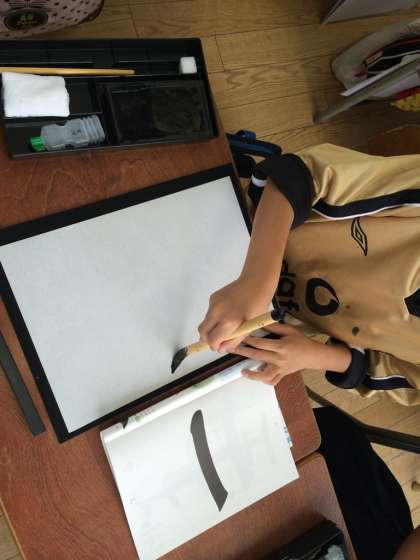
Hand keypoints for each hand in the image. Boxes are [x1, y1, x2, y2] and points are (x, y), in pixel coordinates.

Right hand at [198, 276, 272, 352]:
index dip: (215, 346)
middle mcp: (217, 312)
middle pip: (202, 332)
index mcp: (229, 321)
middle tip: (218, 340)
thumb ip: (234, 340)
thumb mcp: (250, 327)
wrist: (256, 282)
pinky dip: (214, 317)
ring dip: (211, 328)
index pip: (212, 340)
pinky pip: (209, 313)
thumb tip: (221, 348)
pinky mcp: (213, 297)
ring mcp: (213, 304)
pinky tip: (227, 312)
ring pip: (205, 322)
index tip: (220, 346)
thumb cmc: (258, 305)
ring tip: (226, 324)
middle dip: (207, 339)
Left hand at [234, 323, 350, 384]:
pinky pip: (272, 381)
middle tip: (231, 349)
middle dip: (243, 352)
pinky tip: (255, 376)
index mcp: (281, 346)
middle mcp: (280, 359)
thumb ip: (274, 326)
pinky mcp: (282, 375)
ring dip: (252, 374)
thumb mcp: (289, 330)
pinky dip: (263, 380)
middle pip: (258, 356)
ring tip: (242, 370)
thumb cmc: (300, 340)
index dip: (249, 339)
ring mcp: (281, 369)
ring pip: (265, 375)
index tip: (239, 336)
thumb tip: (260, 321)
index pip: (261, 343)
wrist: (313, 355)